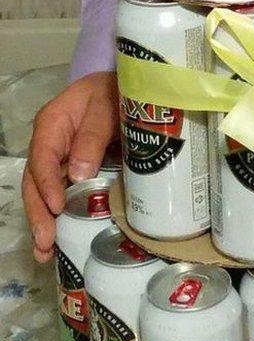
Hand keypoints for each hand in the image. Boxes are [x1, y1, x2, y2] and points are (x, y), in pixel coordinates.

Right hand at [22, 72, 118, 262]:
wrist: (129, 86)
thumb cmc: (115, 90)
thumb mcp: (105, 106)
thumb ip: (92, 136)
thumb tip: (79, 175)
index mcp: (52, 125)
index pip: (43, 159)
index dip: (47, 185)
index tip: (56, 209)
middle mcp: (51, 146)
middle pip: (36, 183)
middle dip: (39, 215)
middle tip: (45, 244)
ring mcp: (62, 160)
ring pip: (45, 194)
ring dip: (45, 223)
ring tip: (46, 254)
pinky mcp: (77, 171)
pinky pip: (64, 195)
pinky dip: (61, 218)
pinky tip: (63, 241)